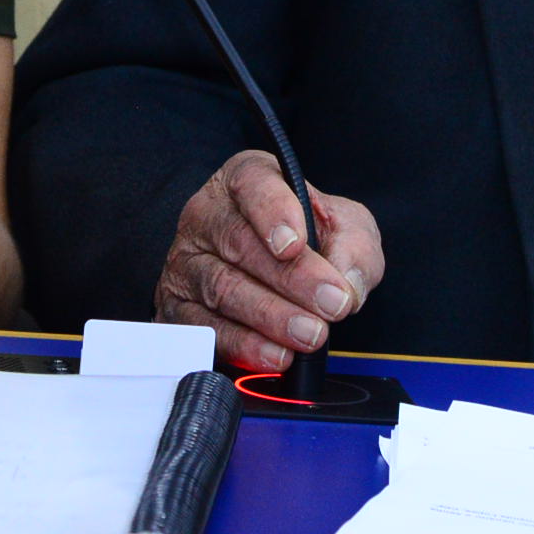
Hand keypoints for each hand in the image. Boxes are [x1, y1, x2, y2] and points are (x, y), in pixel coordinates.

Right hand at [156, 151, 386, 372]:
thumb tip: (348, 282)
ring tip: (311, 334)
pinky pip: (206, 329)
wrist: (279, 272)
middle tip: (331, 304)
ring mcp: (188, 261)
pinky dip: (244, 345)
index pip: (253, 185)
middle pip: (239, 243)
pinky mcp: (180, 306)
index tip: (296, 244)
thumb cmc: (309, 238)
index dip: (273, 213)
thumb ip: (354, 245)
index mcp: (247, 179)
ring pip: (222, 288)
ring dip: (271, 316)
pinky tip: (277, 354)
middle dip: (291, 279)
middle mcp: (208, 215)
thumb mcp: (345, 227)